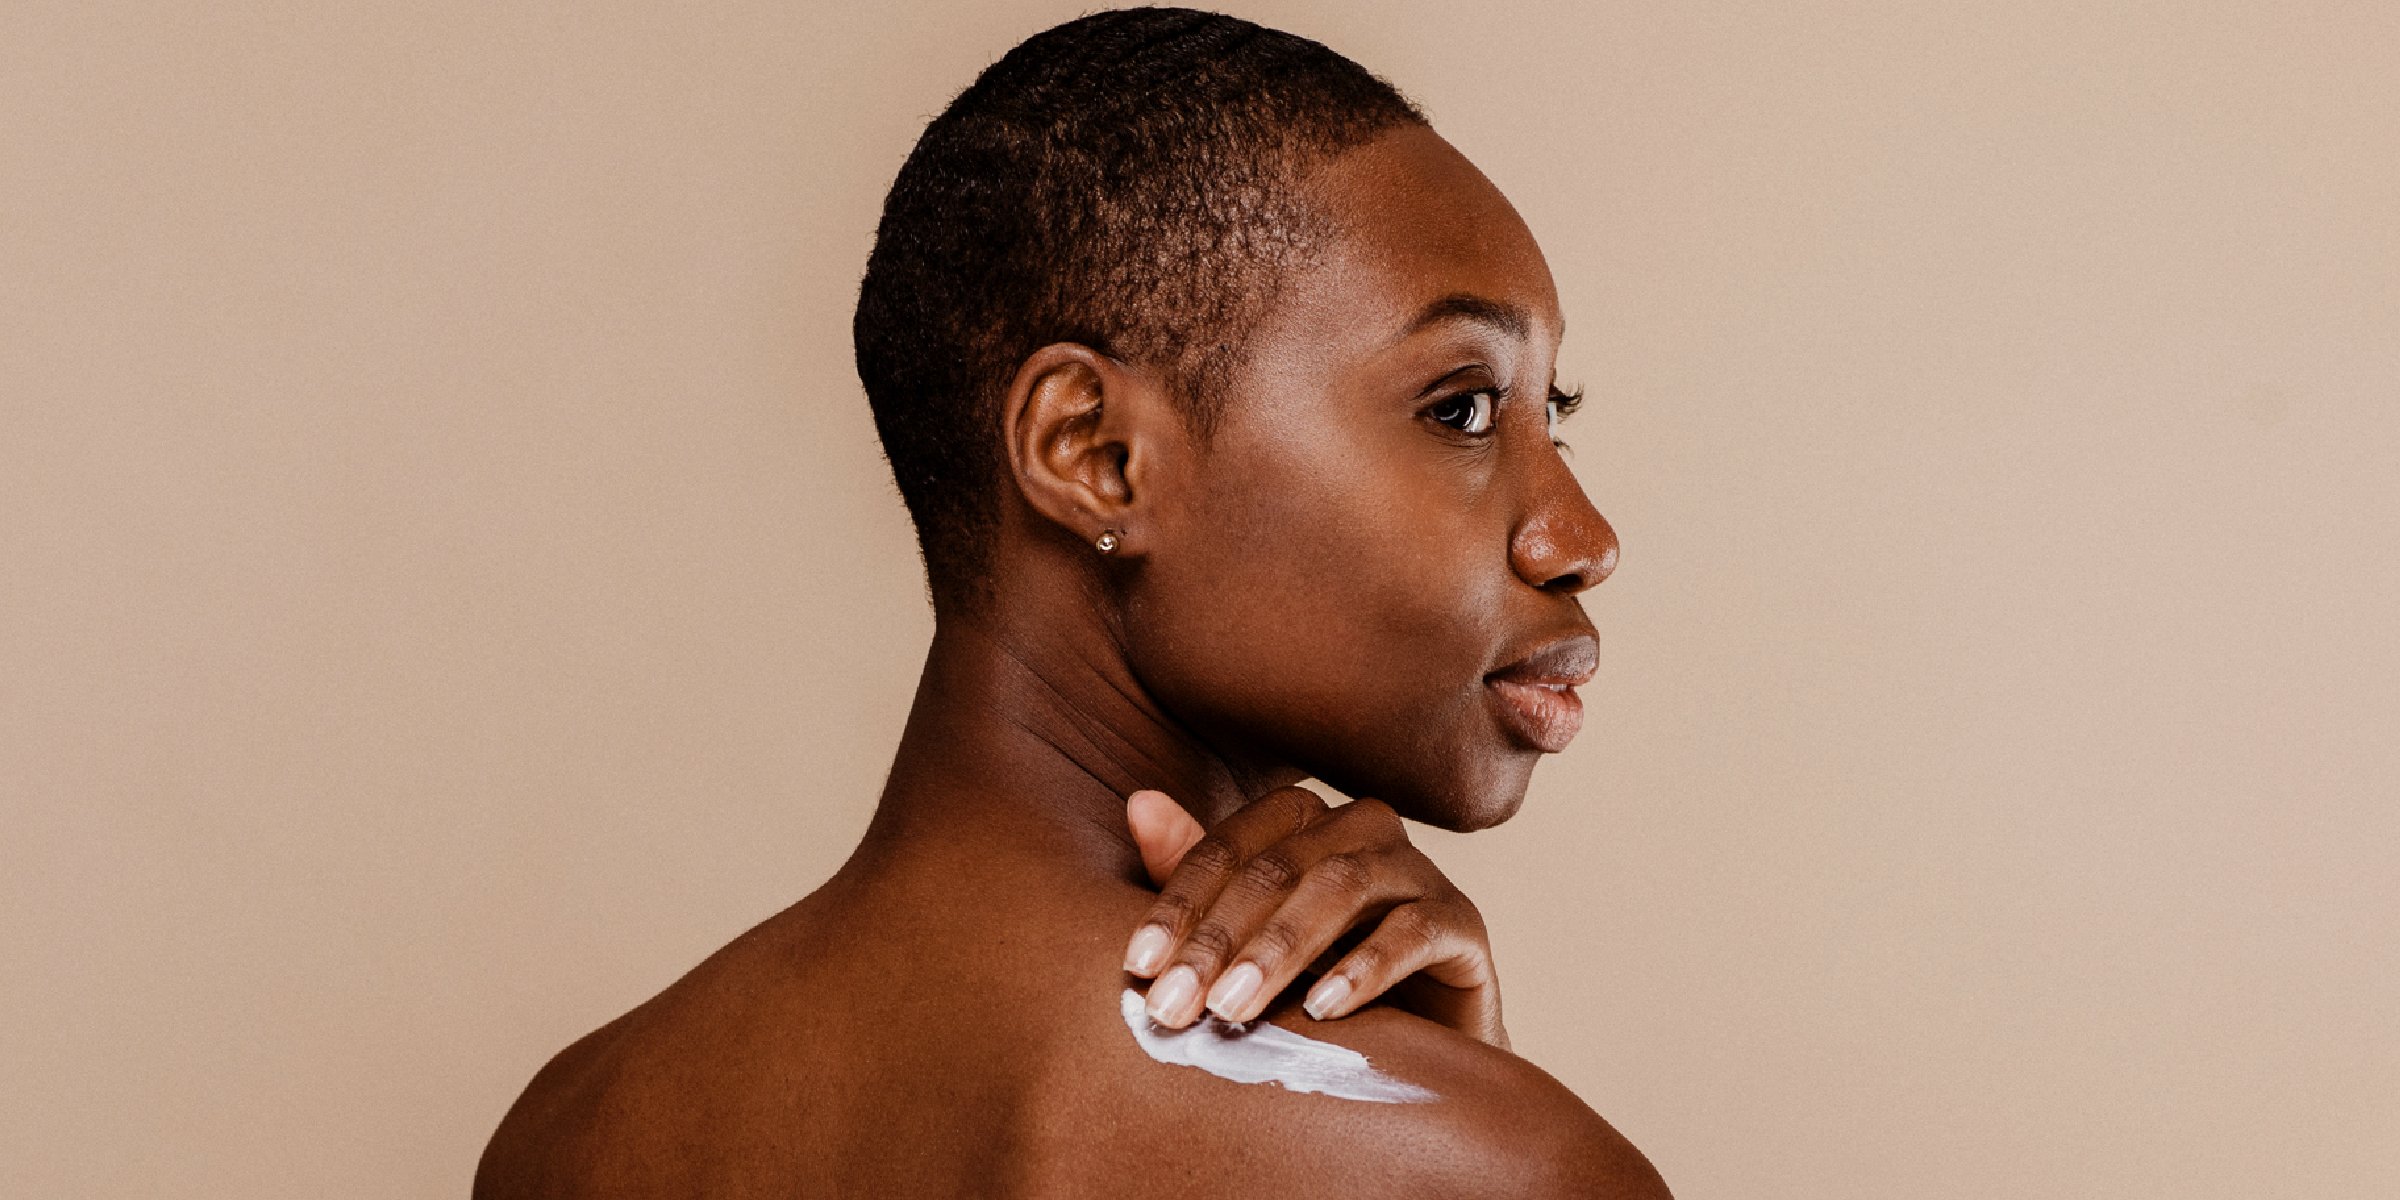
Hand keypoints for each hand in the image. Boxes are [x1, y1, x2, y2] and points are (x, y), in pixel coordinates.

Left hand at [1122, 785, 1508, 1049]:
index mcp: (1303, 819)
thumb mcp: (1246, 936)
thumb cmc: (1318, 979)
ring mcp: (1418, 870)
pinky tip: (1322, 1010)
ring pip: (1341, 887)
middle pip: (1278, 867)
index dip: (1179, 905)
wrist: (1422, 1042)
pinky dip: (1365, 969)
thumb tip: (1138, 804)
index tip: (1138, 967)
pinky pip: (1414, 931)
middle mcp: (1362, 827)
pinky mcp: (1462, 921)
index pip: (1229, 847)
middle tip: (1175, 1006)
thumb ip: (1195, 876)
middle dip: (1219, 940)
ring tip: (1234, 1008)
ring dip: (1279, 950)